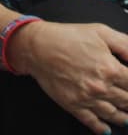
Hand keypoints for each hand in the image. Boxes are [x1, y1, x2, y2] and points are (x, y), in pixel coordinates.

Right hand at [12, 18, 127, 132]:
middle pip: (127, 101)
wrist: (38, 46)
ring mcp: (88, 99)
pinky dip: (103, 128)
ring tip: (127, 118)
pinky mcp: (74, 106)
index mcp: (110, 68)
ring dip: (123, 117)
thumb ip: (125, 44)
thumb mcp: (100, 31)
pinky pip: (93, 123)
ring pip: (114, 114)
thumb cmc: (68, 36)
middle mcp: (101, 87)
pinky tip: (107, 129)